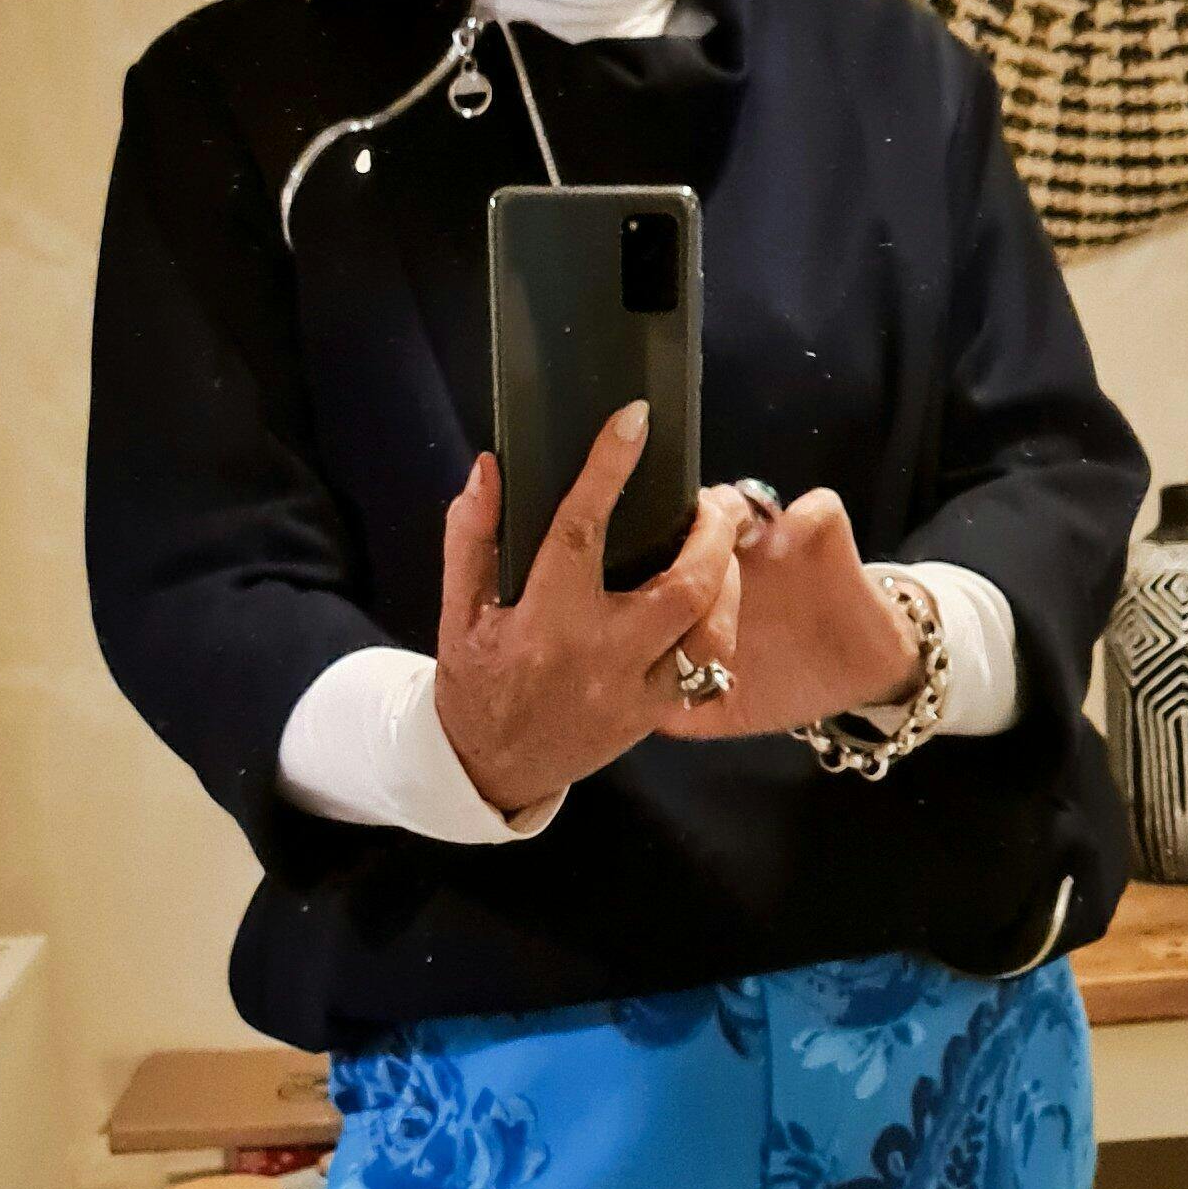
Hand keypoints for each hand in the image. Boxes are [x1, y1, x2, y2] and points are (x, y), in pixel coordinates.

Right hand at [434, 407, 749, 817]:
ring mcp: (634, 693)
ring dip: (727, 579)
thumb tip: (489, 468)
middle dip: (713, 533)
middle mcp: (597, 658)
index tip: (634, 420)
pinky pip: (708, 672)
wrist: (492, 768)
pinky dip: (720, 628)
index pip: (581, 532)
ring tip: (720, 544)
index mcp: (543, 622)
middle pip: (685, 586)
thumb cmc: (476, 681)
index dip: (609, 470)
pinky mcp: (654, 717)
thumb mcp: (459, 611)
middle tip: (712, 500)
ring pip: (711, 631)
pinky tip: (714, 598)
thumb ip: (472, 538)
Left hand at [644, 486, 921, 741]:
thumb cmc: (784, 685)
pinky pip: (815, 507)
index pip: (658, 555)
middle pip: (691, 518)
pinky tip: (778, 547)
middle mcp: (736, 559)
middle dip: (679, 530)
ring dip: (727, 514)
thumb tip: (635, 719)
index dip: (643, 562)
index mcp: (703, 595)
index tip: (635, 586)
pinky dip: (796, 518)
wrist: (858, 677)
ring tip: (722, 546)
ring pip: (742, 500)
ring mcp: (780, 543)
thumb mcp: (722, 708)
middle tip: (673, 557)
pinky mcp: (827, 536)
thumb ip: (678, 709)